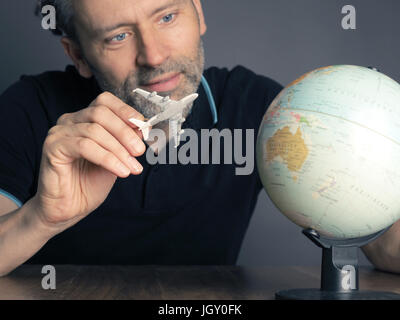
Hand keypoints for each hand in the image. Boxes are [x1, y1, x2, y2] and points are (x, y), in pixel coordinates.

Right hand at [32, 92, 145, 231]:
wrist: (69, 209)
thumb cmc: (90, 183)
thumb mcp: (116, 158)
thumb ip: (126, 142)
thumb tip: (144, 129)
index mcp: (84, 119)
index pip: (105, 101)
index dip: (126, 111)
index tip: (145, 128)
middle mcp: (70, 121)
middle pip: (100, 113)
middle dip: (125, 132)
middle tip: (140, 151)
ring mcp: (59, 133)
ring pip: (94, 130)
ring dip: (119, 150)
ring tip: (133, 168)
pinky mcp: (52, 148)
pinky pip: (84, 146)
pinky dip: (107, 158)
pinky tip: (121, 171)